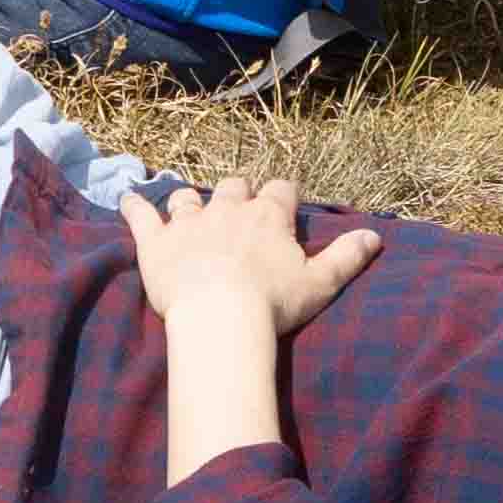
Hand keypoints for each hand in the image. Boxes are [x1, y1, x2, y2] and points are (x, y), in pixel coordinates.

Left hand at [121, 173, 381, 345]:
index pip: (281, 190)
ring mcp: (188, 221)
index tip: (284, 203)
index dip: (283, 195)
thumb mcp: (321, 282)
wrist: (220, 316)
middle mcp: (228, 209)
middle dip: (240, 193)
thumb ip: (347, 257)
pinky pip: (139, 213)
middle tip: (241, 210)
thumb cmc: (274, 303)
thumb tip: (375, 236)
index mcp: (268, 216)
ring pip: (189, 197)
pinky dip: (133, 206)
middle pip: (235, 186)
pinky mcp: (155, 239)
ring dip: (192, 202)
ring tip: (192, 211)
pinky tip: (127, 200)